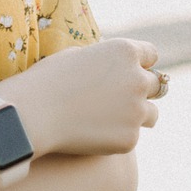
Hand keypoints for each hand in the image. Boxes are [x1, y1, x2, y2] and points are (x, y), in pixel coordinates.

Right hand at [2, 36, 162, 155]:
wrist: (34, 115)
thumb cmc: (48, 80)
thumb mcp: (77, 56)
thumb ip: (103, 60)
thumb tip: (113, 66)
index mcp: (125, 52)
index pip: (151, 55)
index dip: (139, 64)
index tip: (129, 72)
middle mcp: (138, 80)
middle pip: (156, 85)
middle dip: (142, 90)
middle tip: (123, 98)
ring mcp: (136, 111)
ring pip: (151, 114)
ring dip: (138, 114)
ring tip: (113, 119)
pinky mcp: (129, 138)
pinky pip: (131, 136)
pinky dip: (118, 136)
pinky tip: (94, 135)